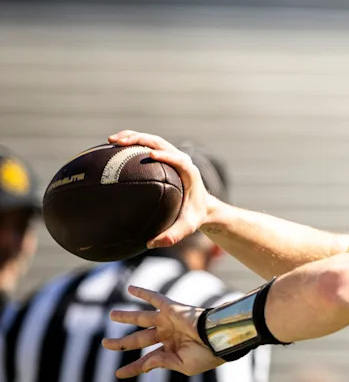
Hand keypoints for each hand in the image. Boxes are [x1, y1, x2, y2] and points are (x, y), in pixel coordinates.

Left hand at [102, 285, 224, 377]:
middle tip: (105, 342)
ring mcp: (168, 321)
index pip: (147, 360)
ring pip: (141, 318)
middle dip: (122, 342)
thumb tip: (144, 364)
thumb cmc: (206, 354)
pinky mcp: (171, 308)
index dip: (133, 368)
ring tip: (111, 314)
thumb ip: (161, 362)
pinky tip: (130, 288)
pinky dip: (142, 292)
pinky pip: (154, 298)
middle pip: (139, 339)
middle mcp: (167, 335)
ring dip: (126, 316)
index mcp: (172, 351)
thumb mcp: (183, 365)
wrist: (219, 337)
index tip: (118, 374)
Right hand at [108, 130, 210, 248]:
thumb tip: (152, 244)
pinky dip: (131, 144)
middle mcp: (181, 160)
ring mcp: (172, 157)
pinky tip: (112, 149)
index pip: (178, 159)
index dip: (165, 155)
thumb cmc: (195, 215)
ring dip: (133, 137)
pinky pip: (147, 147)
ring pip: (152, 141)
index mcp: (189, 172)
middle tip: (118, 142)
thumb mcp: (187, 227)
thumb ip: (173, 235)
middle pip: (160, 143)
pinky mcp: (165, 158)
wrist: (204, 206)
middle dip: (140, 139)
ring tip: (111, 140)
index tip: (150, 155)